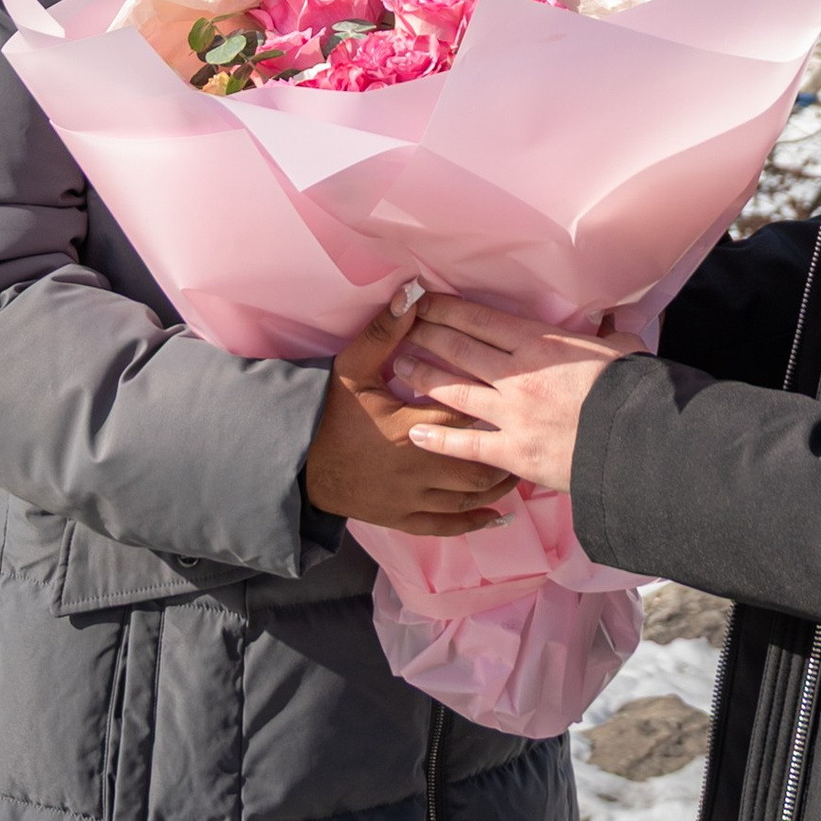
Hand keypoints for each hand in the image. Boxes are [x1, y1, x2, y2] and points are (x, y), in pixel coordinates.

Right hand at [304, 281, 518, 536]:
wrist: (295, 463)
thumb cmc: (327, 412)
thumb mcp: (352, 367)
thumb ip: (385, 332)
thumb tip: (411, 293)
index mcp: (407, 427)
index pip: (464, 417)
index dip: (493, 409)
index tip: (514, 398)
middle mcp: (416, 468)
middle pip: (477, 464)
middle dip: (504, 454)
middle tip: (526, 437)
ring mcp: (410, 499)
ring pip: (468, 499)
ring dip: (498, 487)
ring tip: (518, 472)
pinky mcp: (401, 520)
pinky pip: (447, 527)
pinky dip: (475, 524)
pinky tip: (497, 517)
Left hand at [397, 295, 618, 498]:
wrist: (638, 443)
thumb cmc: (633, 392)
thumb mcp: (623, 351)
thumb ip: (608, 335)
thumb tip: (612, 322)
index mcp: (542, 344)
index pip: (481, 320)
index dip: (448, 309)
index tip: (425, 300)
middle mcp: (519, 375)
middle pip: (460, 349)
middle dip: (427, 335)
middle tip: (404, 328)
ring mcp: (512, 415)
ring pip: (455, 390)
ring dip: (424, 377)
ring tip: (402, 366)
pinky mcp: (514, 453)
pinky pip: (468, 444)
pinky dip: (439, 438)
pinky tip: (415, 432)